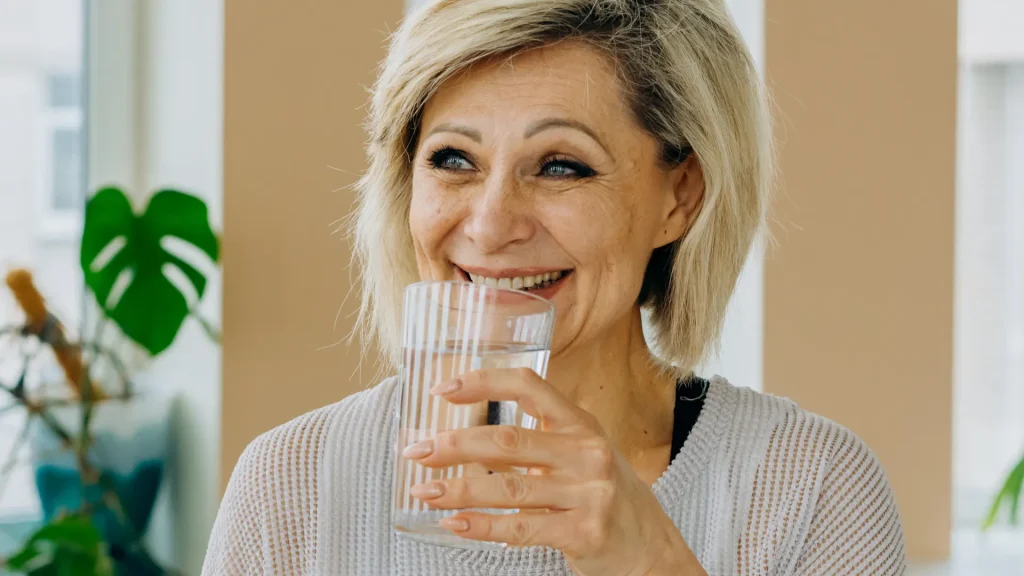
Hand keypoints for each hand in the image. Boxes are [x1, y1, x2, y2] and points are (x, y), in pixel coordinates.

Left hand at [403, 367, 706, 575]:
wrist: (651, 549)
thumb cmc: (604, 496)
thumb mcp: (582, 454)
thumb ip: (537, 441)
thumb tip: (462, 441)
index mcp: (581, 424)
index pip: (528, 385)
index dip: (483, 382)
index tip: (442, 389)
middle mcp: (587, 452)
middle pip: (508, 441)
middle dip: (454, 445)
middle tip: (416, 450)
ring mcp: (589, 493)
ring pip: (509, 488)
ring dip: (457, 490)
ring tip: (423, 492)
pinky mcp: (585, 532)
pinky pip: (522, 528)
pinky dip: (482, 527)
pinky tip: (454, 523)